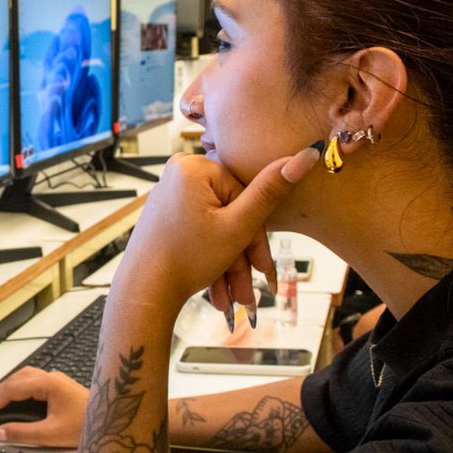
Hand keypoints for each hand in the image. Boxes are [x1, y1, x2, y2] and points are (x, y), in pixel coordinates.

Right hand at [0, 367, 88, 446]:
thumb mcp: (51, 434)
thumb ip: (21, 434)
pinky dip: (14, 390)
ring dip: (2, 390)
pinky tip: (8, 399)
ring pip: (20, 379)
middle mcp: (50, 377)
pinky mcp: (57, 387)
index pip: (12, 388)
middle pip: (13, 380)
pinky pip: (28, 383)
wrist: (112, 424)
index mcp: (49, 383)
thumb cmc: (88, 426)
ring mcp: (54, 381)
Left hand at [114, 146, 320, 322]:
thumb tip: (308, 153)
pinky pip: (199, 229)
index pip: (244, 195)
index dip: (256, 236)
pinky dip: (210, 256)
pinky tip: (218, 288)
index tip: (263, 268)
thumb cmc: (185, 259)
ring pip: (215, 226)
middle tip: (251, 292)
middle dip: (242, 256)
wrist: (145, 291)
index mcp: (194, 166)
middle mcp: (178, 172)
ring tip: (235, 298)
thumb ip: (271, 191)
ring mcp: (169, 192)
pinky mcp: (166, 211)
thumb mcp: (237, 227)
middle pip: (229, 212)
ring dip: (229, 264)